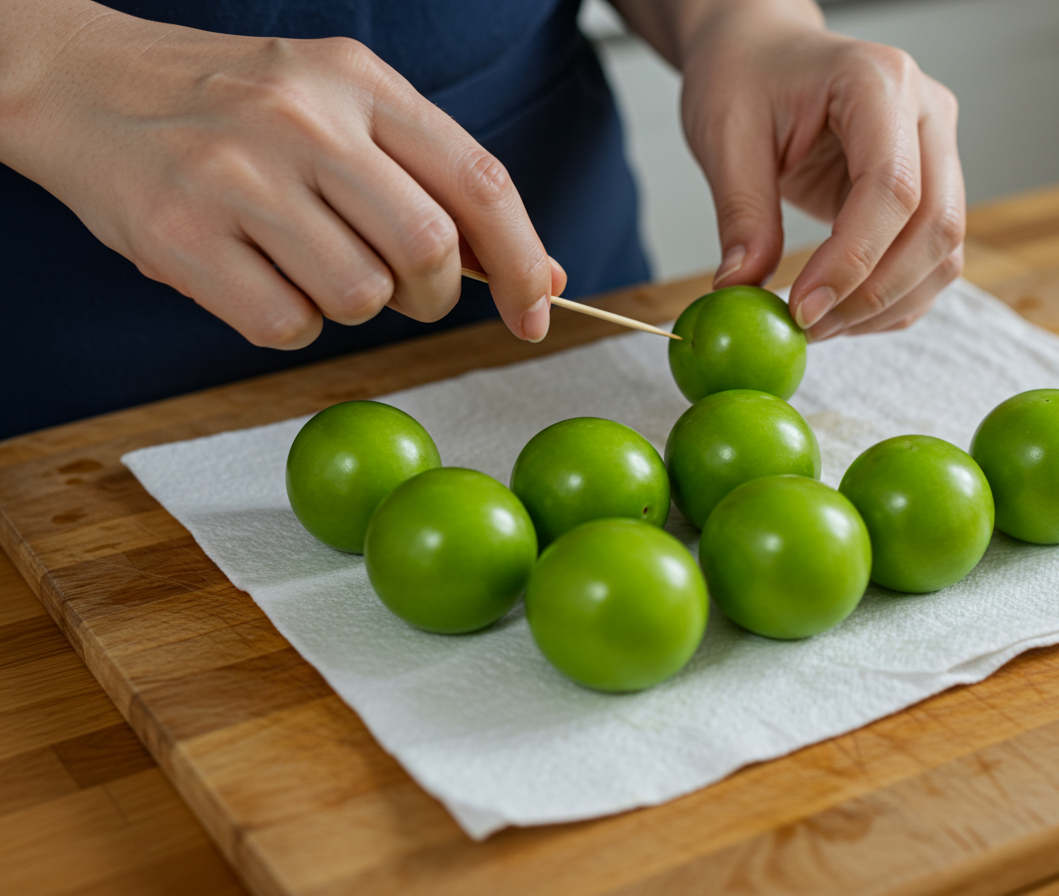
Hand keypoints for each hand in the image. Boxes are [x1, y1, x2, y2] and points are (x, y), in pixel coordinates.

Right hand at [0, 1, 563, 345]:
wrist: (82, 83)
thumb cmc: (231, 108)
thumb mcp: (341, 111)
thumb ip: (436, 185)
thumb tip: (538, 274)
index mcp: (357, 80)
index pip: (478, 180)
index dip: (522, 259)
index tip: (534, 310)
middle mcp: (302, 119)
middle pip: (428, 250)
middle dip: (432, 294)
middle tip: (402, 288)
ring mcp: (237, 177)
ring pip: (359, 297)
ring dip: (351, 306)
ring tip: (305, 262)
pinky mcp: (182, 237)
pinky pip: (287, 328)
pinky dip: (290, 325)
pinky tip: (256, 277)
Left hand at [677, 4, 963, 339]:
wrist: (762, 52)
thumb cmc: (744, 75)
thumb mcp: (724, 135)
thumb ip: (741, 212)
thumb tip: (742, 288)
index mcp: (878, 83)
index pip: (892, 187)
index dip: (853, 260)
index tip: (802, 307)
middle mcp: (926, 114)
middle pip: (936, 225)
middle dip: (874, 293)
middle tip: (809, 327)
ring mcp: (936, 151)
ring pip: (944, 250)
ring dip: (887, 304)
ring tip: (819, 325)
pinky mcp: (929, 187)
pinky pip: (931, 259)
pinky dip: (894, 299)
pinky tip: (842, 312)